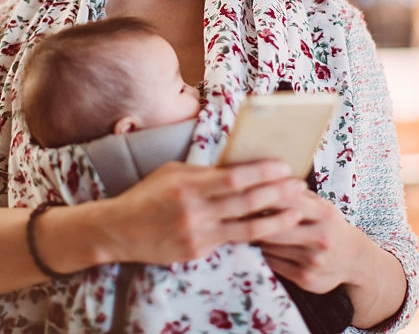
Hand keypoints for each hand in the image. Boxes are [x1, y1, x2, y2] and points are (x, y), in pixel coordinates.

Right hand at [101, 160, 306, 264]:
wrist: (119, 230)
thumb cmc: (148, 195)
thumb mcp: (173, 173)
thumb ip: (204, 172)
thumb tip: (237, 167)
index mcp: (189, 185)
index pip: (235, 177)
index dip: (263, 172)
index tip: (283, 166)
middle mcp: (195, 210)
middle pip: (247, 201)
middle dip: (277, 192)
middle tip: (299, 185)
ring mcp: (198, 234)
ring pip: (247, 227)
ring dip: (276, 219)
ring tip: (296, 211)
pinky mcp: (197, 252)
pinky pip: (232, 241)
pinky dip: (254, 234)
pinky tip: (271, 229)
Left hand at [256, 188, 365, 293]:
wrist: (355, 259)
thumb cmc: (330, 225)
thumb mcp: (322, 205)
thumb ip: (298, 194)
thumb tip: (267, 177)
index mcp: (325, 214)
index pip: (288, 201)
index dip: (264, 196)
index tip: (245, 192)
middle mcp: (321, 237)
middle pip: (276, 227)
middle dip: (254, 221)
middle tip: (237, 214)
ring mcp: (314, 260)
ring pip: (271, 247)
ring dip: (256, 238)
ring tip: (246, 228)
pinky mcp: (306, 278)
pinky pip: (273, 263)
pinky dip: (264, 253)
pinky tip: (261, 246)